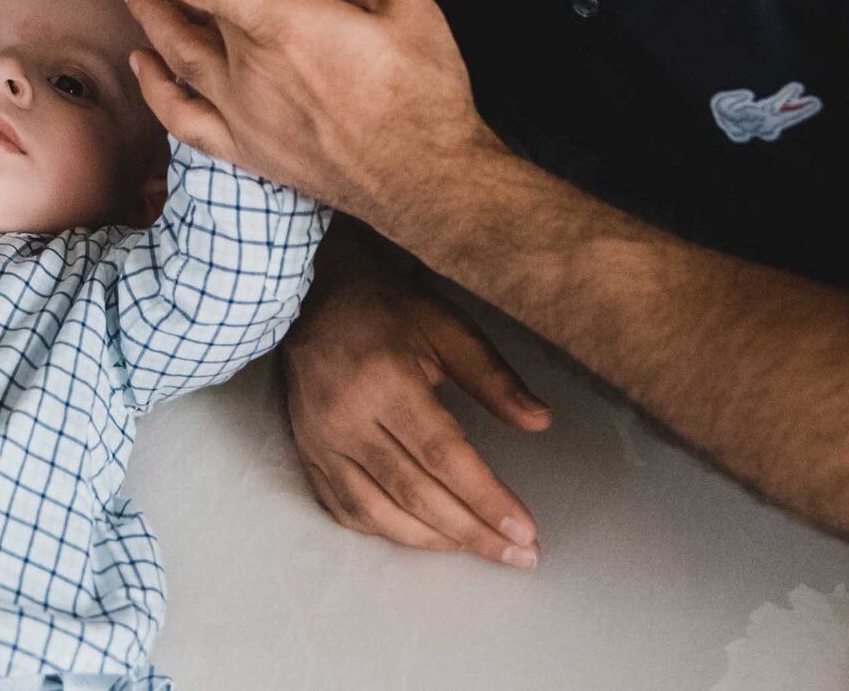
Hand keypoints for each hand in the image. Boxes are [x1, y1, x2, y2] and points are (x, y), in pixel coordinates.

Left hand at [112, 0, 496, 232]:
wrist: (427, 179)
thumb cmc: (423, 91)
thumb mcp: (404, 6)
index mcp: (281, 21)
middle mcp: (247, 66)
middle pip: (179, 10)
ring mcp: (241, 113)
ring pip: (173, 57)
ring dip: (145, 18)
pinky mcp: (247, 150)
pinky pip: (182, 118)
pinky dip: (155, 89)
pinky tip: (143, 65)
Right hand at [283, 234, 550, 565]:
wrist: (310, 293)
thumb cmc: (386, 307)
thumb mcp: (446, 326)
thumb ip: (493, 377)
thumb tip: (540, 422)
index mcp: (385, 382)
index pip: (443, 457)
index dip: (487, 499)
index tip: (525, 532)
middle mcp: (347, 418)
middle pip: (416, 494)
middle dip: (473, 532)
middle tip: (519, 556)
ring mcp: (321, 441)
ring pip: (379, 513)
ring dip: (434, 542)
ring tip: (480, 550)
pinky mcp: (308, 452)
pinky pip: (346, 510)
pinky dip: (387, 532)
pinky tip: (422, 537)